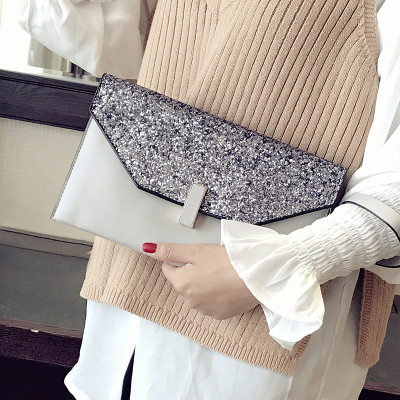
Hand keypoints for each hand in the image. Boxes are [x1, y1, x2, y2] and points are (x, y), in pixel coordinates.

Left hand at [142, 242, 258, 319]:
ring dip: (203, 285)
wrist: (255, 278)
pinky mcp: (220, 315)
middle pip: (183, 282)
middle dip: (192, 273)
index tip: (195, 256)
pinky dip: (215, 295)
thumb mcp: (196, 251)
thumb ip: (170, 251)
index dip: (180, 259)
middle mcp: (189, 301)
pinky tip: (226, 286)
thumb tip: (147, 248)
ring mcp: (205, 310)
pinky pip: (210, 303)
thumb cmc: (226, 262)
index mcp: (181, 284)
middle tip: (211, 263)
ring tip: (220, 274)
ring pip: (196, 293)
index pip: (168, 269)